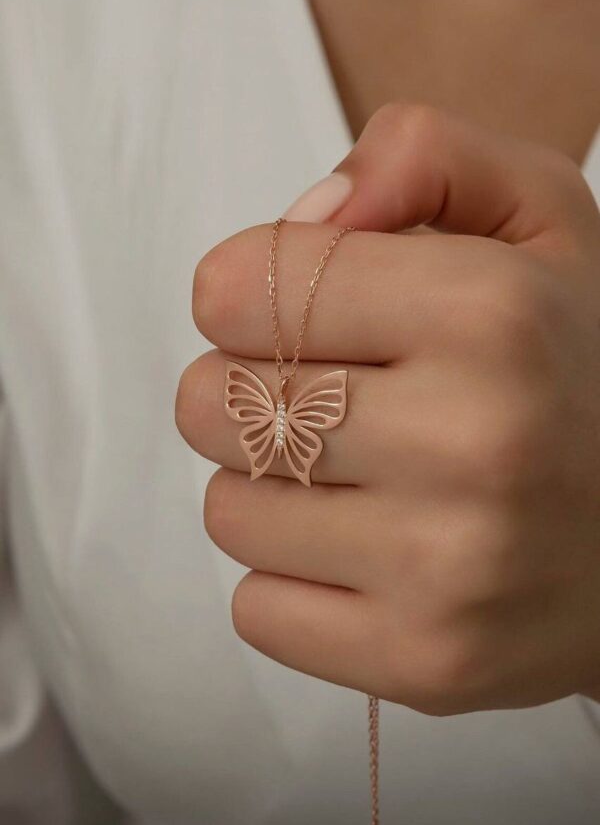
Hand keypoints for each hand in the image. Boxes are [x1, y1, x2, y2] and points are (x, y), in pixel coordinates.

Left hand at [176, 104, 599, 714]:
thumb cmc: (577, 368)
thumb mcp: (541, 220)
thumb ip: (424, 159)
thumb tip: (311, 212)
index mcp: (489, 311)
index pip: (235, 289)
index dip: (246, 294)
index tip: (291, 314)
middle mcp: (473, 441)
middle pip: (210, 404)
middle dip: (247, 392)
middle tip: (325, 400)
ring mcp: (450, 569)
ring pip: (228, 512)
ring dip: (269, 489)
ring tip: (357, 480)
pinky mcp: (426, 665)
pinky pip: (259, 611)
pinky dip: (292, 580)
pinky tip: (367, 555)